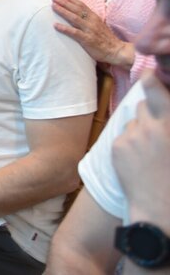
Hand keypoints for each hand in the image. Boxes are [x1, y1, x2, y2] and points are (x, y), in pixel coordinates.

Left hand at [52, 0, 132, 66]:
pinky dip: (64, 28)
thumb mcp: (98, 24)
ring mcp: (89, 30)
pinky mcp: (87, 39)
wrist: (116, 50)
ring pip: (74, 18)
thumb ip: (88, 19)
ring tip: (53, 6)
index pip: (81, 5)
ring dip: (63, 11)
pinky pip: (74, 33)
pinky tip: (55, 25)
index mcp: (94, 17)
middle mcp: (92, 21)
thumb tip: (76, 13)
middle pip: (76, 9)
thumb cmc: (105, 38)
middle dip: (64, 2)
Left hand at [113, 74, 169, 224]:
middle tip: (159, 128)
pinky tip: (140, 160)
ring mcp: (131, 136)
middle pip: (142, 104)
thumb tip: (162, 109)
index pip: (154, 89)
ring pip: (133, 121)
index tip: (150, 73)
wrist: (160, 209)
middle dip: (150, 110)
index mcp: (168, 125)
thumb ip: (168, 122)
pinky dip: (131, 143)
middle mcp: (150, 126)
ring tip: (151, 150)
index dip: (151, 78)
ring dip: (141, 127)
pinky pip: (124, 136)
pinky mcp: (116, 147)